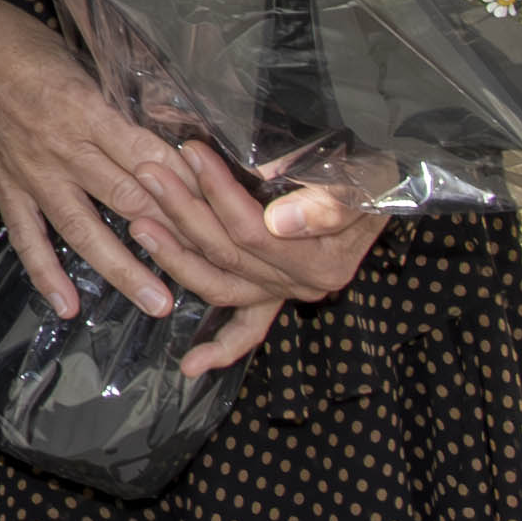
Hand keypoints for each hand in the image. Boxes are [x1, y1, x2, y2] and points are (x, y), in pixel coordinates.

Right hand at [0, 0, 201, 323]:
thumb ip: (113, 100)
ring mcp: (30, 172)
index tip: (224, 210)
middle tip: (211, 270)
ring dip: (122, 268)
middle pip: (126, 199)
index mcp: (85, 107)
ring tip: (157, 302)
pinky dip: (45, 273)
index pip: (148, 155)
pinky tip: (67, 306)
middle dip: (171, 236)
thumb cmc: (17, 39)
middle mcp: (62, 146)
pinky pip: (26, 237)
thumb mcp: (76, 57)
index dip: (188, 185)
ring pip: (82, 229)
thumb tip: (159, 128)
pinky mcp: (3, 186)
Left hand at [152, 148, 391, 376]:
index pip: (255, 232)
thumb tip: (280, 222)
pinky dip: (222, 348)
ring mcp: (284, 294)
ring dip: (176, 258)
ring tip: (140, 223)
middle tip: (150, 174)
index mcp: (322, 262)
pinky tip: (190, 366)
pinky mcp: (273, 296)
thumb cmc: (371, 181)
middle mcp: (302, 286)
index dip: (219, 195)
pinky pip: (248, 330)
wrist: (382, 191)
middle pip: (228, 254)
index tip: (191, 153)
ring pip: (219, 284)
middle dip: (184, 213)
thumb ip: (327, 204)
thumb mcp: (363, 183)